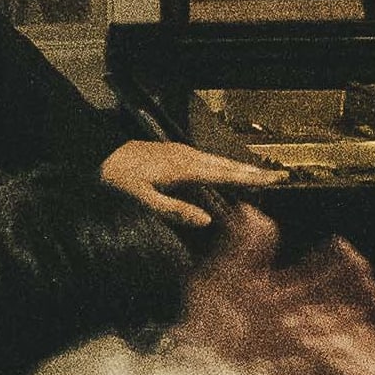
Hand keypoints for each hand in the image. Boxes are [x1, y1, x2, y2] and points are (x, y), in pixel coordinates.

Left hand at [99, 139, 282, 227]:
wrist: (96, 153)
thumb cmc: (117, 178)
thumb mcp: (141, 198)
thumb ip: (174, 210)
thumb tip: (207, 221)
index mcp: (184, 169)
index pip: (226, 175)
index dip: (252, 179)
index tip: (276, 179)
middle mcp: (188, 157)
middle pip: (227, 164)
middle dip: (253, 171)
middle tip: (278, 177)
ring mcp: (182, 152)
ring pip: (218, 160)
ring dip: (240, 168)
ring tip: (258, 175)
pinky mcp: (174, 152)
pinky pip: (208, 159)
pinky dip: (223, 166)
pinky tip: (223, 171)